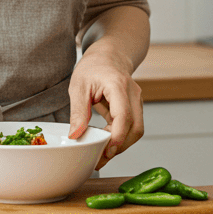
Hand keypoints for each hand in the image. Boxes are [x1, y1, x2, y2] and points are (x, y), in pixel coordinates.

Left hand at [68, 46, 143, 168]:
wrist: (109, 55)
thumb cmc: (94, 67)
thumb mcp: (78, 86)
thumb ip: (78, 112)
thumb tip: (76, 136)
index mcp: (118, 85)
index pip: (124, 116)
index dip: (117, 137)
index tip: (106, 151)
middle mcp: (132, 94)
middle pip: (136, 128)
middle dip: (120, 146)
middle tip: (100, 158)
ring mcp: (136, 101)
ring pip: (136, 130)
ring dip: (120, 144)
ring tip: (101, 152)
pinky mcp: (134, 107)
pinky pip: (132, 126)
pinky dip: (120, 136)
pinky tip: (105, 141)